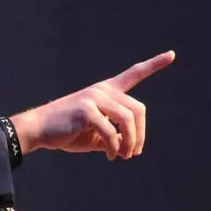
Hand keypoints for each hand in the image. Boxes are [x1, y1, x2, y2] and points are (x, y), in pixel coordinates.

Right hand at [10, 50, 175, 159]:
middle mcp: (102, 90)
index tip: (171, 55)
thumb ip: (115, 137)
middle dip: (140, 135)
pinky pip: (111, 131)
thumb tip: (132, 148)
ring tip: (123, 156)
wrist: (39, 131)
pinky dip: (114, 147)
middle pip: (138, 109)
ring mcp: (93, 98)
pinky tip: (111, 156)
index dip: (154, 64)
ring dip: (130, 142)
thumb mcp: (96, 135)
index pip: (133, 74)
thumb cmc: (67, 132)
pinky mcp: (85, 110)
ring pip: (127, 119)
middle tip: (132, 153)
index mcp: (106, 91)